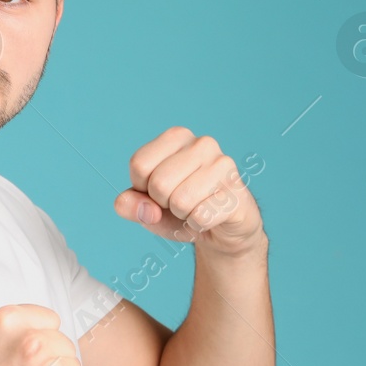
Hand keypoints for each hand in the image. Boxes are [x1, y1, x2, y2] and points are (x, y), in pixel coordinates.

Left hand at [114, 127, 264, 256]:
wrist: (220, 229)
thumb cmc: (180, 210)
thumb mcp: (146, 207)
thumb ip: (129, 205)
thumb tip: (145, 208)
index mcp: (176, 136)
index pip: (139, 164)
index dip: (142, 187)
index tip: (158, 190)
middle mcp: (202, 144)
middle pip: (158, 183)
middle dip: (163, 203)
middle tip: (179, 202)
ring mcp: (223, 165)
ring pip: (180, 201)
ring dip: (182, 214)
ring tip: (195, 207)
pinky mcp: (237, 191)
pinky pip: (200, 216)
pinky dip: (198, 225)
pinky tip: (210, 216)